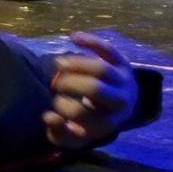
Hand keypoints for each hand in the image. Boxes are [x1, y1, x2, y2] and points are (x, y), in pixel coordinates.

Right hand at [42, 32, 138, 153]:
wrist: (124, 104)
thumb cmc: (93, 119)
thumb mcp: (78, 134)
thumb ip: (59, 132)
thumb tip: (48, 116)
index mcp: (108, 123)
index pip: (86, 117)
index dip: (65, 109)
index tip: (53, 105)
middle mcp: (120, 102)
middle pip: (96, 89)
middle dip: (71, 83)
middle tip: (56, 83)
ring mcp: (123, 80)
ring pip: (101, 68)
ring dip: (77, 63)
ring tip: (59, 63)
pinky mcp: (123, 62)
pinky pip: (108, 49)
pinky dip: (90, 41)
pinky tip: (73, 37)